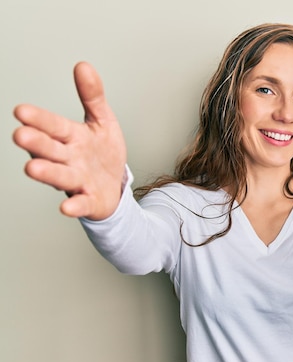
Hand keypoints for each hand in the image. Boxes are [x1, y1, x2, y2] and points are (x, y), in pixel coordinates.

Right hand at [13, 62, 126, 219]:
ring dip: (47, 172)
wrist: (114, 185)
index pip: (53, 126)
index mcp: (71, 137)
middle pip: (51, 149)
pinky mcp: (88, 200)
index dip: (39, 119)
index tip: (21, 111)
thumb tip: (83, 65)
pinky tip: (66, 207)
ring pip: (60, 176)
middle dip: (36, 143)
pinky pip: (80, 203)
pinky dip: (75, 206)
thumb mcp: (102, 121)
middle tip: (20, 135)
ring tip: (32, 168)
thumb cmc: (102, 153)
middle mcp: (69, 158)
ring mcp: (77, 180)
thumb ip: (92, 96)